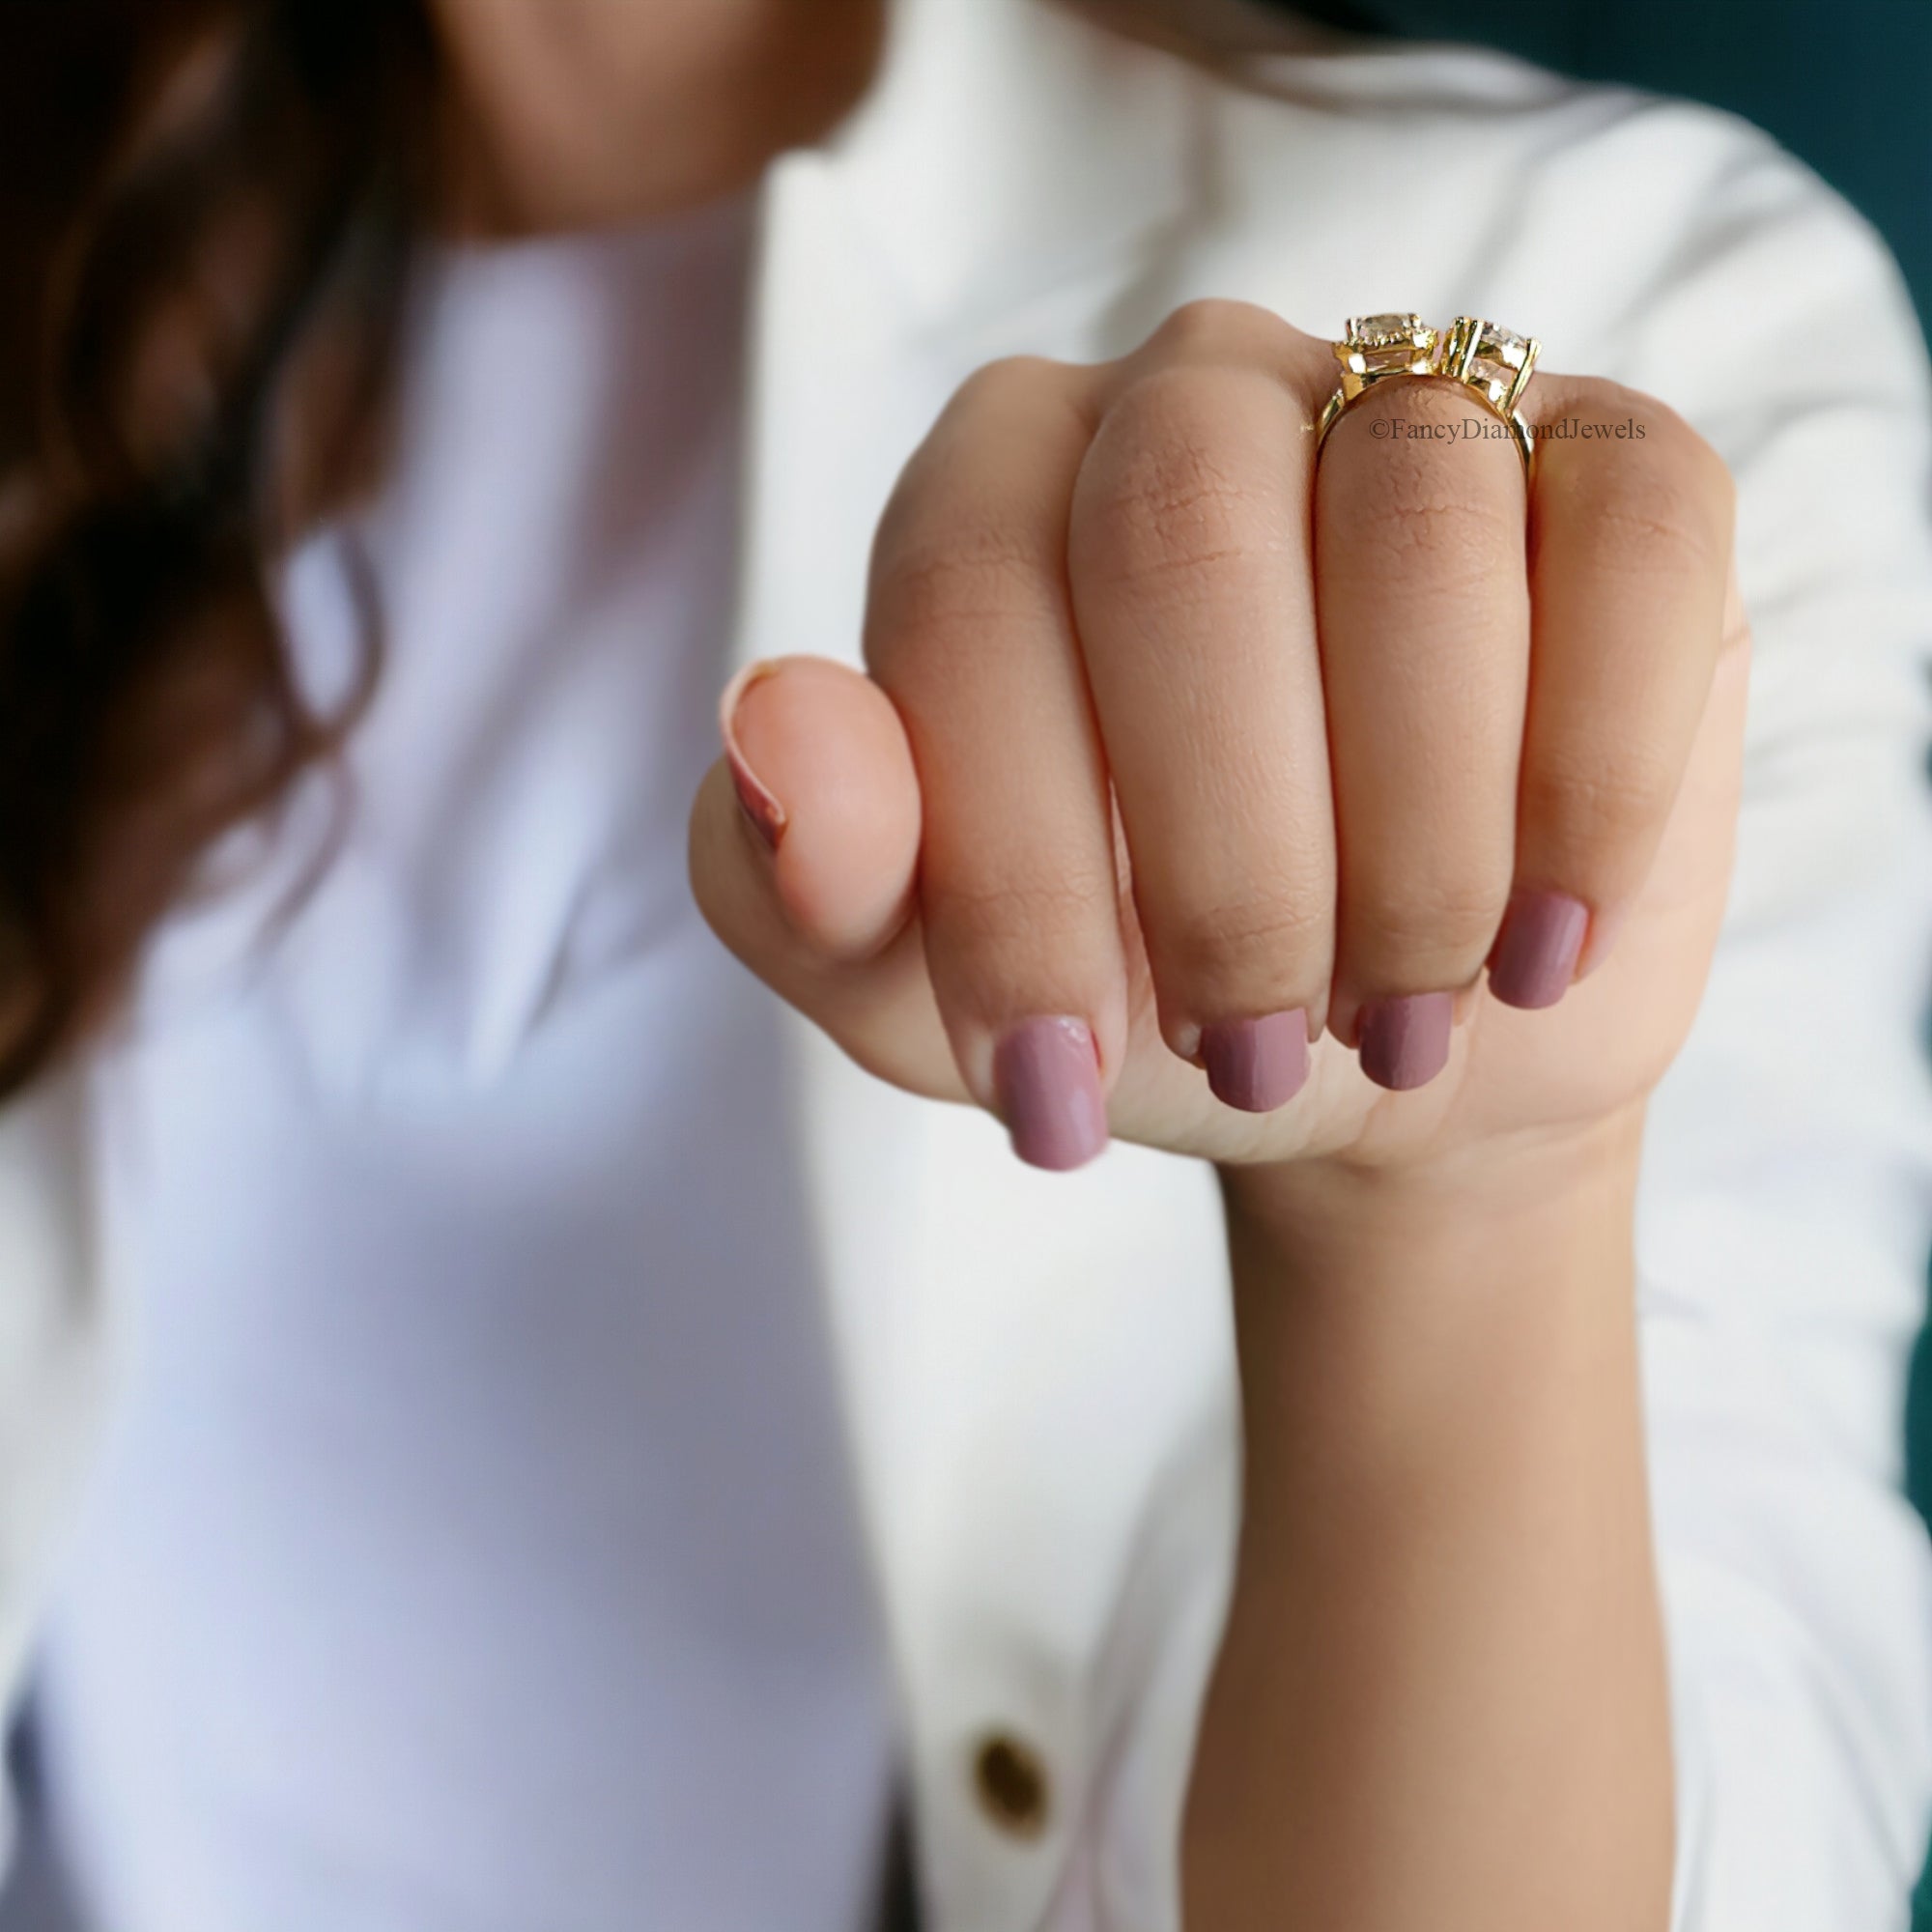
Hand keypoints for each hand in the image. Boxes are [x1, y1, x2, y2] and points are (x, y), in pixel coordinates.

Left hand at [689, 300, 1741, 1178]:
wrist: (1361, 1045)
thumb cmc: (1127, 992)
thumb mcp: (923, 989)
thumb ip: (802, 879)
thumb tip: (774, 725)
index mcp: (992, 482)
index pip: (969, 595)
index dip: (1010, 864)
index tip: (1052, 1083)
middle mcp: (1189, 395)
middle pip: (1184, 535)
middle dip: (1223, 859)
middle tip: (1243, 1050)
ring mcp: (1410, 401)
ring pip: (1416, 527)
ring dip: (1412, 847)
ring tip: (1393, 1013)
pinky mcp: (1613, 464)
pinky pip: (1630, 534)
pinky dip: (1590, 774)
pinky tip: (1542, 935)